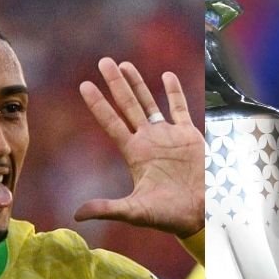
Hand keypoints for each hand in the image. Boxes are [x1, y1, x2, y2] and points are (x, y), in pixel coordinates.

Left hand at [76, 58, 203, 237]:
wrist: (201, 214)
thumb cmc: (168, 216)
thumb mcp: (135, 212)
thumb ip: (107, 209)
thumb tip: (77, 215)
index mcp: (134, 154)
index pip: (111, 123)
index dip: (98, 104)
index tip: (85, 85)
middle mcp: (148, 141)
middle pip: (127, 105)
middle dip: (115, 84)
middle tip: (103, 62)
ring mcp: (168, 136)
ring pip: (149, 103)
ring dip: (138, 83)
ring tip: (125, 64)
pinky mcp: (188, 136)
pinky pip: (180, 108)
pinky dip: (174, 92)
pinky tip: (167, 75)